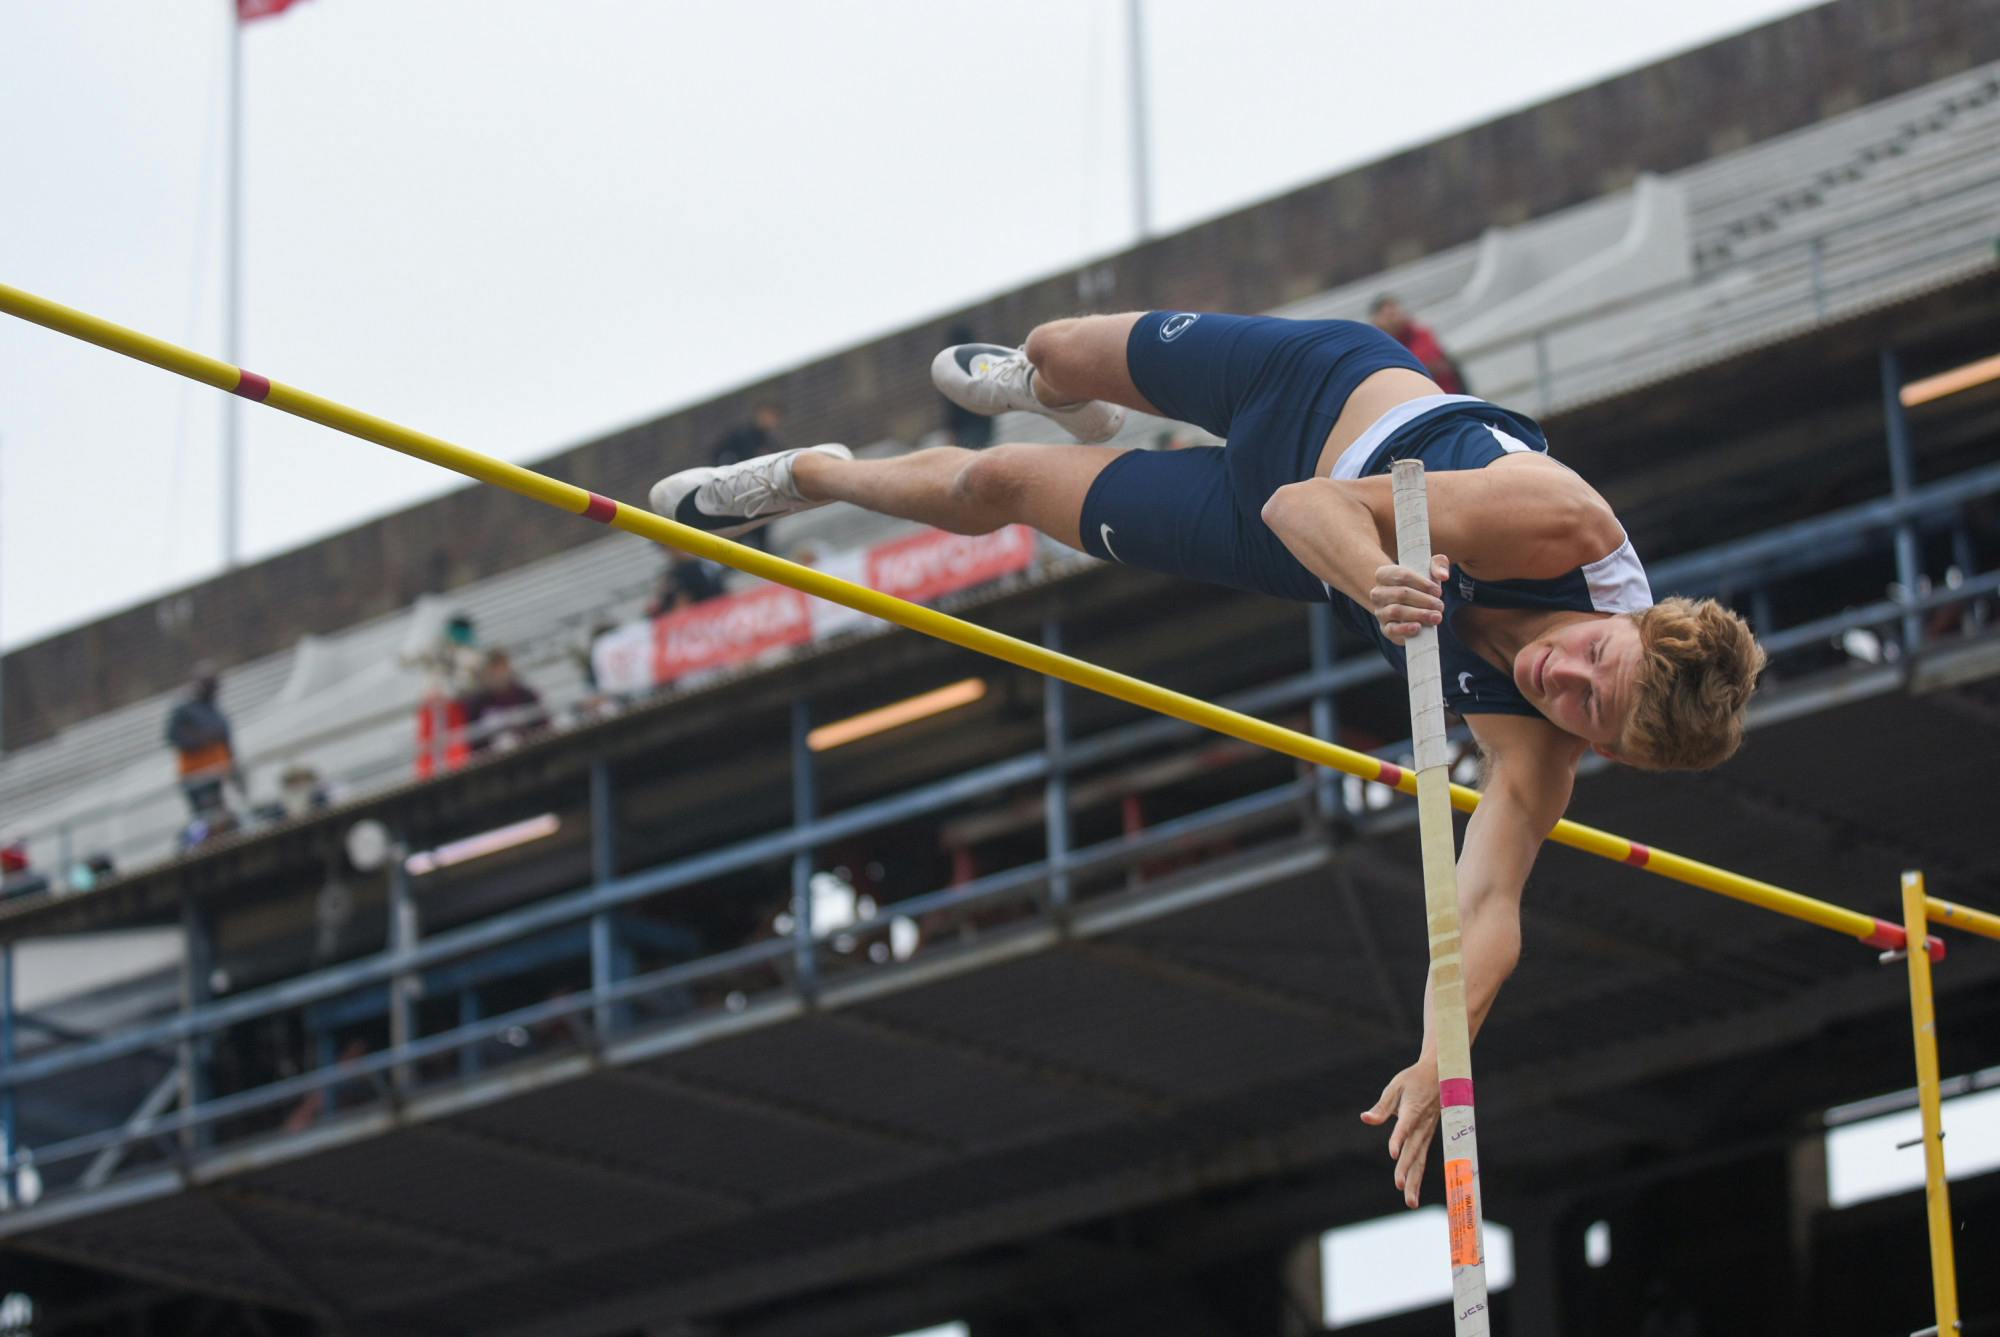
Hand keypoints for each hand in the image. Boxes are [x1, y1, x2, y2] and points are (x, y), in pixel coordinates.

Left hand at [1360, 1056, 1440, 1207]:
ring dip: (1415, 1181)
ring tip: (1410, 1202)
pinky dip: (1418, 1175)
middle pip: (1414, 1150)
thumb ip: (1381, 1107)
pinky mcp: (1427, 1138)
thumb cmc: (1413, 1079)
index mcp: (1413, 1110)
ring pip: (1420, 1160)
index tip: (1393, 1154)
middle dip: (1407, 1170)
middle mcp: (1422, 1125)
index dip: (1399, 1139)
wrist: (1441, 1073)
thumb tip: (1365, 1119)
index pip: (1405, 1127)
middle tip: (1400, 1187)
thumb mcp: (1394, 1087)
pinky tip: (1412, 1191)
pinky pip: (1422, 1159)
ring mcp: (1427, 1133)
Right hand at [1370, 554, 1449, 644]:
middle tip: (1440, 606)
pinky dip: (1405, 629)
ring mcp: (1380, 611)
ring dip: (1419, 614)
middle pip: (1401, 594)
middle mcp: (1378, 593)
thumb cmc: (1419, 584)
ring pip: (1396, 611)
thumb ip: (1439, 565)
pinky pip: (1392, 629)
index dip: (1423, 584)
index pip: (1402, 576)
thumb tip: (1443, 575)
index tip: (1438, 591)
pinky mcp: (1385, 628)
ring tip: (1436, 617)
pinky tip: (1418, 627)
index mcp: (1383, 574)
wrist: (1407, 604)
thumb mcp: (1428, 570)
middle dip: (1424, 601)